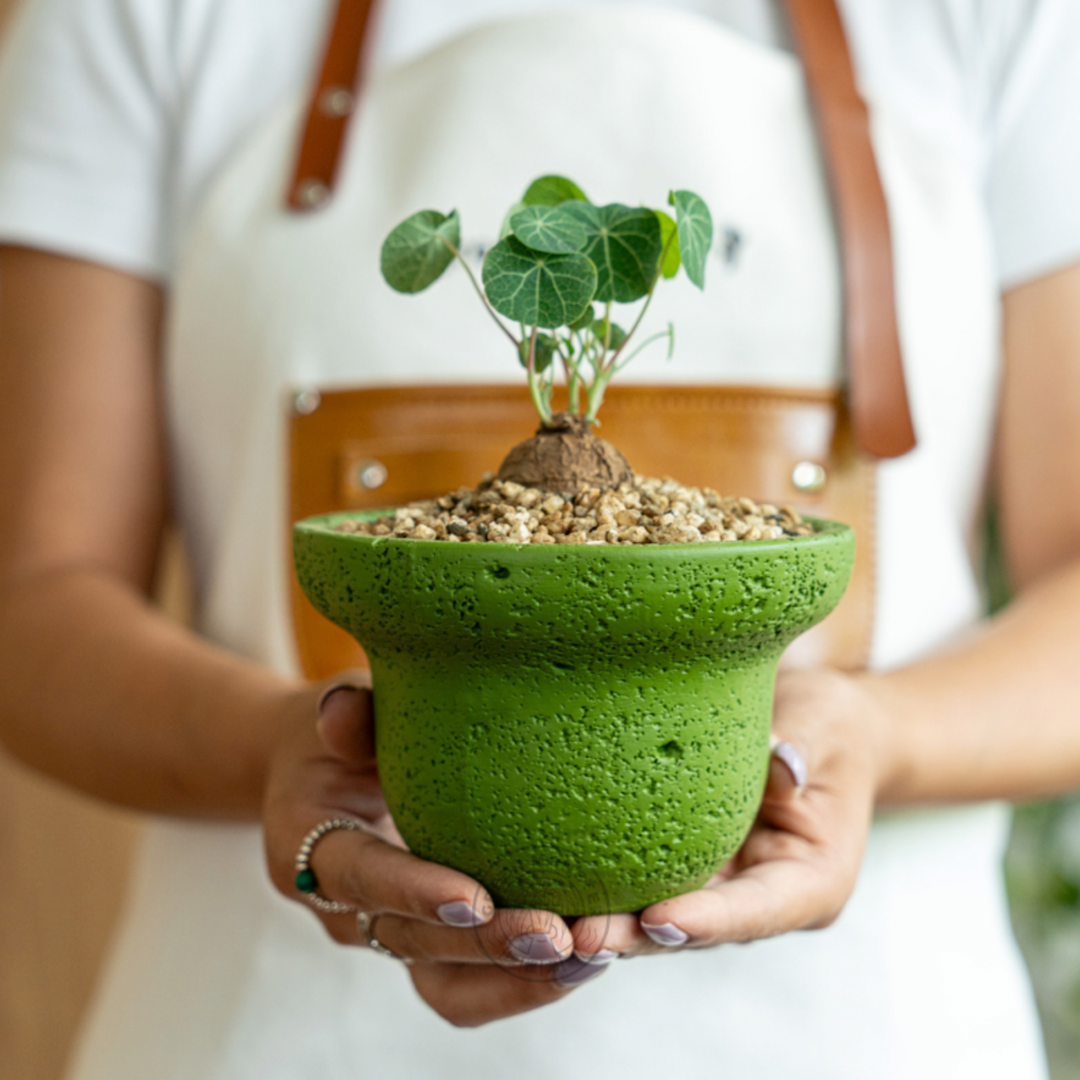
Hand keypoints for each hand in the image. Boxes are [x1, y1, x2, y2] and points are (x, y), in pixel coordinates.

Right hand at [262, 673, 610, 1026]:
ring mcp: (391, 934)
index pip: (363, 878)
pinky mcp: (432, 946)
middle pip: (414, 945)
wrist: (325, 774)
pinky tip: (593, 950)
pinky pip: (477, 983)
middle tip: (553, 935)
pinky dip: (531, 977)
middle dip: (485, 947)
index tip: (475, 899)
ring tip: (590, 956)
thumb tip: (343, 707)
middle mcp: (346, 910)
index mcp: (308, 849)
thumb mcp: (339, 710)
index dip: (415, 892)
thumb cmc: (340, 734)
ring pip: (449, 987)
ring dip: (520, 979)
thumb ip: (346, 713)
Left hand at [571, 669, 885, 958]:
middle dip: (640, 936)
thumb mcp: (825, 724)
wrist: (817, 728)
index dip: (708, 920)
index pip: (757, 910)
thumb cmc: (827, 724)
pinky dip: (605, 885)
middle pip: (697, 927)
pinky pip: (644, 879)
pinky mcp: (687, 864)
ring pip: (661, 914)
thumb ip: (803, 747)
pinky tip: (553, 886)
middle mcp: (760, 896)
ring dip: (613, 921)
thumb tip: (783, 764)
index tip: (659, 920)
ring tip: (557, 925)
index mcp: (811, 882)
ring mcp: (721, 886)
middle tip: (584, 937)